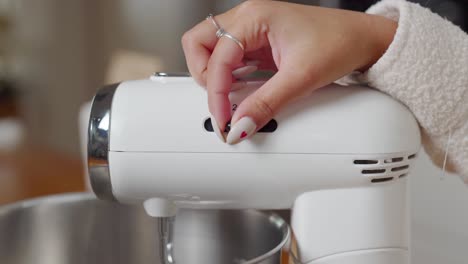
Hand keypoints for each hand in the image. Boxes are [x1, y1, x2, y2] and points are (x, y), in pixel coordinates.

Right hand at [182, 0, 396, 143]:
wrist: (364, 40)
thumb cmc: (340, 42)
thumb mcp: (301, 78)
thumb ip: (266, 103)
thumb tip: (240, 125)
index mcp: (254, 17)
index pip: (217, 58)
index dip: (216, 93)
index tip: (225, 119)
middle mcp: (247, 18)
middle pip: (199, 43)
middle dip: (203, 75)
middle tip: (220, 102)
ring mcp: (251, 29)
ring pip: (210, 49)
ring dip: (215, 76)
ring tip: (232, 99)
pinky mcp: (257, 42)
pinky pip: (229, 58)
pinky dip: (229, 77)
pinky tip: (242, 90)